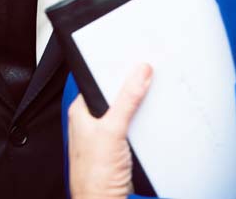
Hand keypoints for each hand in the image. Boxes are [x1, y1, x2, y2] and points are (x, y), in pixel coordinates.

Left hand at [68, 63, 151, 198]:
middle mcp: (91, 121)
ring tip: (154, 94)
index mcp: (81, 111)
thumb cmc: (94, 175)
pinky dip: (144, 123)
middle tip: (149, 74)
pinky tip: (154, 120)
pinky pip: (134, 128)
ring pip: (126, 112)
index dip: (116, 70)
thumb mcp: (112, 130)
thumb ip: (127, 100)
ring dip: (140, 106)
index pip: (99, 80)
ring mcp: (106, 136)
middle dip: (132, 87)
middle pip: (115, 95)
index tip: (135, 60)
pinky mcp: (119, 149)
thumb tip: (139, 72)